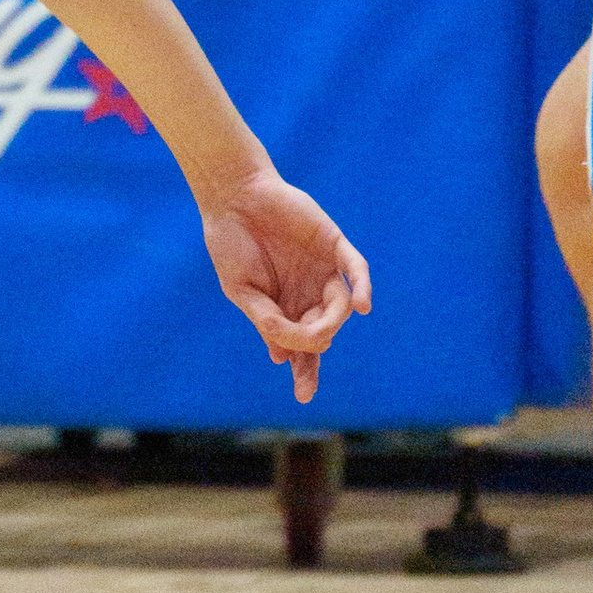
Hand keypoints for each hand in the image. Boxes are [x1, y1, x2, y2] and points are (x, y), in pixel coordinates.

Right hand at [198, 165, 370, 403]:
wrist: (233, 197)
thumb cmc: (231, 245)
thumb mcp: (242, 291)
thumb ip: (266, 320)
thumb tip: (289, 355)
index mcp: (283, 307)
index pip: (302, 346)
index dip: (306, 372)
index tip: (304, 395)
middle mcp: (307, 293)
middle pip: (324, 331)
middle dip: (319, 348)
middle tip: (309, 348)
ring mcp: (323, 270)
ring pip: (339, 306)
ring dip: (331, 321)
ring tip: (317, 328)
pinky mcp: (334, 246)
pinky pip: (356, 271)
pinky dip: (361, 289)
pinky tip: (360, 306)